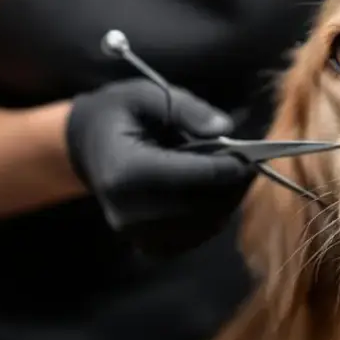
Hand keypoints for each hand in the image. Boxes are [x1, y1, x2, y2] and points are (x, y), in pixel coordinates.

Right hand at [66, 78, 254, 255]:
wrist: (88, 146)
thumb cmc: (120, 115)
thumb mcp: (148, 95)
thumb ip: (187, 109)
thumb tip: (226, 128)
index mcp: (125, 170)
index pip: (190, 176)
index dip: (227, 168)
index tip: (251, 157)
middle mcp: (127, 209)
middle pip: (199, 207)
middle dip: (231, 188)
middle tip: (250, 167)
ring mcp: (134, 233)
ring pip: (200, 227)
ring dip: (225, 205)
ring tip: (234, 179)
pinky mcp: (144, 245)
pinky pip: (191, 240)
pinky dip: (210, 220)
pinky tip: (214, 197)